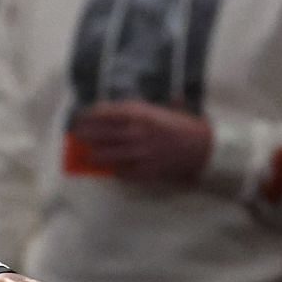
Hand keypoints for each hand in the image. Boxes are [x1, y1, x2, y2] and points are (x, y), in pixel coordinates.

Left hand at [70, 101, 211, 185]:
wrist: (203, 146)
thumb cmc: (181, 125)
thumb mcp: (159, 109)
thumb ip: (137, 109)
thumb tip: (111, 111)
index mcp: (139, 114)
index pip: (103, 113)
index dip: (88, 116)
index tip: (80, 117)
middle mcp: (135, 132)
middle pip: (99, 134)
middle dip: (85, 135)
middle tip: (78, 136)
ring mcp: (138, 153)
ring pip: (105, 155)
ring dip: (94, 155)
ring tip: (89, 155)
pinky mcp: (144, 170)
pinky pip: (120, 172)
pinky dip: (114, 170)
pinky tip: (111, 168)